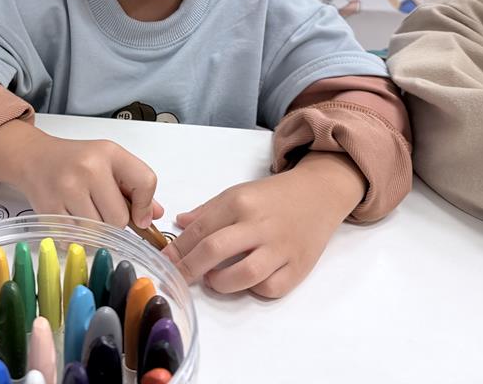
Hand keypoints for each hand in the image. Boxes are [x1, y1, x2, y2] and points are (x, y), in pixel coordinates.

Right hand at [0, 120, 162, 228]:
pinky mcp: (49, 208)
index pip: (145, 182)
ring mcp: (66, 189)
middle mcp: (88, 168)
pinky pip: (76, 238)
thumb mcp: (109, 162)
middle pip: (119, 219)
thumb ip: (135, 187)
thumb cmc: (76, 161)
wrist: (33, 157)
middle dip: (115, 224)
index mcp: (109, 153)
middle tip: (104, 213)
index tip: (139, 216)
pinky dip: (77, 237)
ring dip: (96, 233)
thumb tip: (155, 216)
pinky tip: (72, 220)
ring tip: (86, 215)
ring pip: (97, 232)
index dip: (145, 206)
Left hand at [163, 152, 364, 298]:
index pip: (199, 230)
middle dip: (188, 268)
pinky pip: (271, 288)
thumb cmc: (273, 195)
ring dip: (220, 283)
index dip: (177, 249)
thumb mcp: (238, 193)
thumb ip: (208, 211)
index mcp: (239, 202)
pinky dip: (254, 290)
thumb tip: (180, 224)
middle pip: (214, 250)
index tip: (163, 262)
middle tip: (177, 278)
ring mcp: (280, 248)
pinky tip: (246, 282)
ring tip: (213, 279)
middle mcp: (258, 225)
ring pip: (243, 275)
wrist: (318, 194)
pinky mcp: (298, 267)